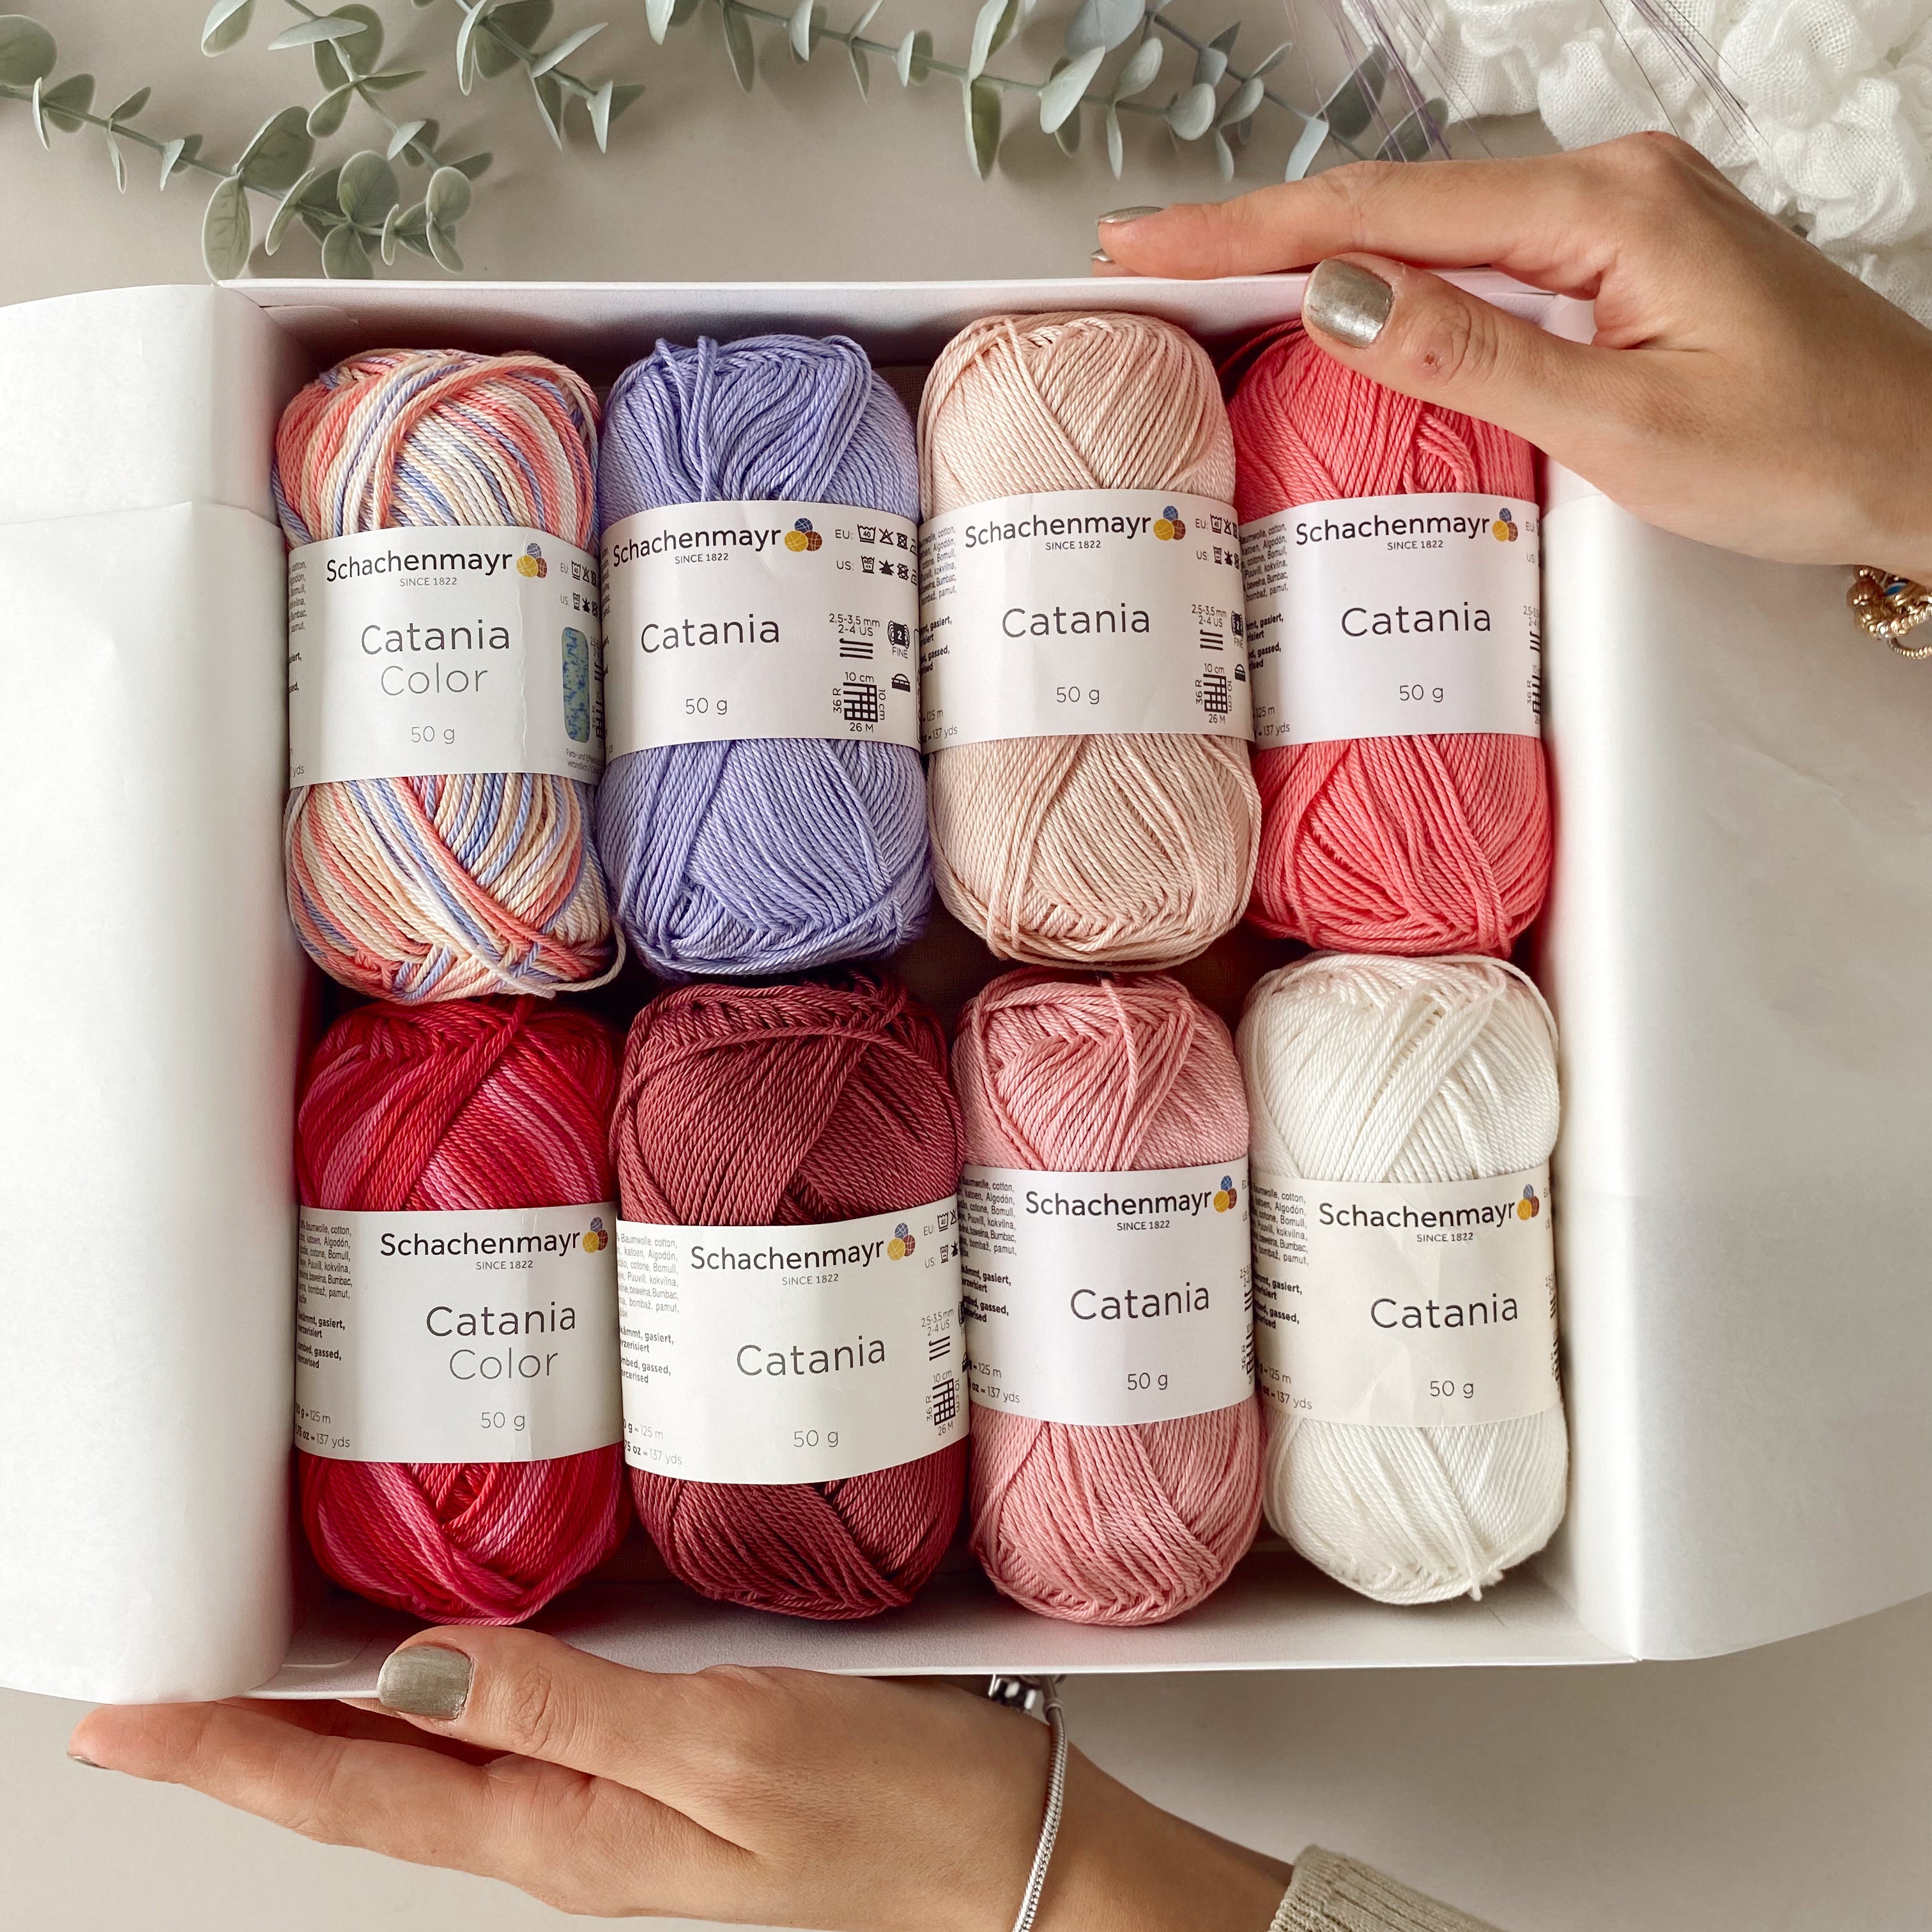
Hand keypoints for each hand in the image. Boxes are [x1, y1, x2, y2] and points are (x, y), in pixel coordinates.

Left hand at [68, 1631, 1290, 1930]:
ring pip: (438, 1777)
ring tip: (256, 1699)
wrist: (1023, 1877)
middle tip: (157, 1709)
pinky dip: (443, 1720)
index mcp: (573, 1833)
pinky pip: (518, 1756)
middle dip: (254, 1750)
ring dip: (333, 1740)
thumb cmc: (901, 1818)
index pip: (362, 1792)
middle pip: (377, 1794)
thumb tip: (420, 1673)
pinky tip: (440, 1691)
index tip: (135, 1718)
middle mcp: (578, 1835)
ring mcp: (625, 1820)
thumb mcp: (728, 1750)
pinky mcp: (676, 1789)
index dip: (237, 1751)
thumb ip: (568, 1711)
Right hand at [1095, 135, 1931, 581]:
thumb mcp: (1620, 426)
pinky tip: (1343, 295)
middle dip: (1260, 231)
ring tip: (1213, 276)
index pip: (1383, 211)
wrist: (1922, 463)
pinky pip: (1483, 254)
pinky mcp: (1626, 256)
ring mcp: (1621, 214)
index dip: (1249, 230)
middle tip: (1149, 256)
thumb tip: (1340, 296)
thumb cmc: (1806, 451)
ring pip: (1434, 226)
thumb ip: (1471, 354)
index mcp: (1603, 208)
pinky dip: (1398, 274)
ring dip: (1321, 251)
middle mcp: (1609, 186)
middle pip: (1396, 200)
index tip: (1148, 242)